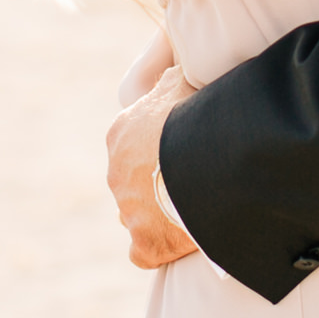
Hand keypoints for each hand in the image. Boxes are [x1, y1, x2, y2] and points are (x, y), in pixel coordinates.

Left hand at [106, 64, 199, 269]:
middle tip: (189, 180)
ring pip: (136, 214)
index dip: (160, 145)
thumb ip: (170, 78)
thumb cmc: (194, 115)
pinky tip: (178, 242)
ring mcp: (128, 210)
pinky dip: (158, 248)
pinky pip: (144, 251)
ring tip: (188, 210)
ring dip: (156, 213)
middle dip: (156, 180)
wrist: (202, 158)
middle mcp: (116, 173)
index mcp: (121, 134)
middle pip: (133, 179)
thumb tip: (170, 66)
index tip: (182, 148)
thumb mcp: (181, 82)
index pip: (134, 142)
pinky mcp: (143, 243)